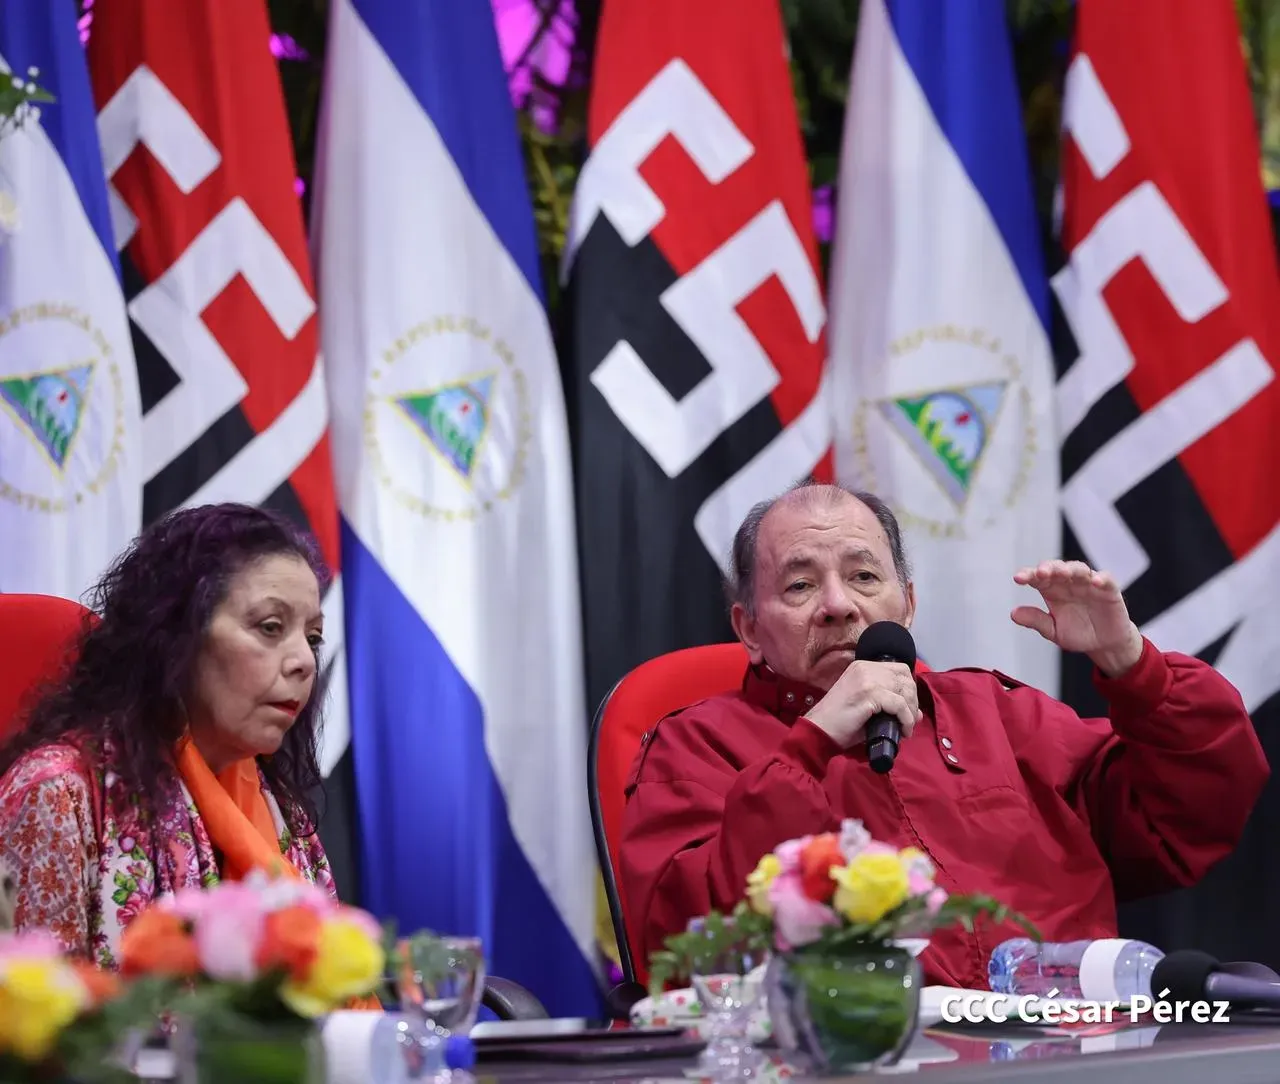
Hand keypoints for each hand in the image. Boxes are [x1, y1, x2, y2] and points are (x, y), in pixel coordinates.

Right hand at [803, 660, 920, 748]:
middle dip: (912, 700)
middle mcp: (866, 668)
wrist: (818, 730)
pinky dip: (905, 719)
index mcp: (863, 666)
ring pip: (904, 690)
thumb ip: (890, 705)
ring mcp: (867, 679)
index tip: (908, 708)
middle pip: (905, 677)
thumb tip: (917, 713)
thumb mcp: (867, 707)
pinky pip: (899, 704)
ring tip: (906, 727)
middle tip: (908, 720)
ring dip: (910, 711)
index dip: (909, 689)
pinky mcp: (869, 693)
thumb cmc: (840, 722)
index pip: (900, 669)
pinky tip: (903, 730)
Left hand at [1012, 560, 1143, 675]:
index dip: (1027, 575)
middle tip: (1041, 572)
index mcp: (1051, 590)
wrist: (1104, 644)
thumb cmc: (1078, 633)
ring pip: (1079, 569)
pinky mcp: (1109, 590)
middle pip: (1057, 569)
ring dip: (1071, 569)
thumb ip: (1036, 621)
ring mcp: (1088, 584)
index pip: (1037, 578)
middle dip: (1048, 568)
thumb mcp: (1053, 631)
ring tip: (1063, 573)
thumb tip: (1013, 614)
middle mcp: (1068, 583)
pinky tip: (1095, 581)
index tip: (1018, 578)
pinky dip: (1102, 578)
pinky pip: (1107, 579)